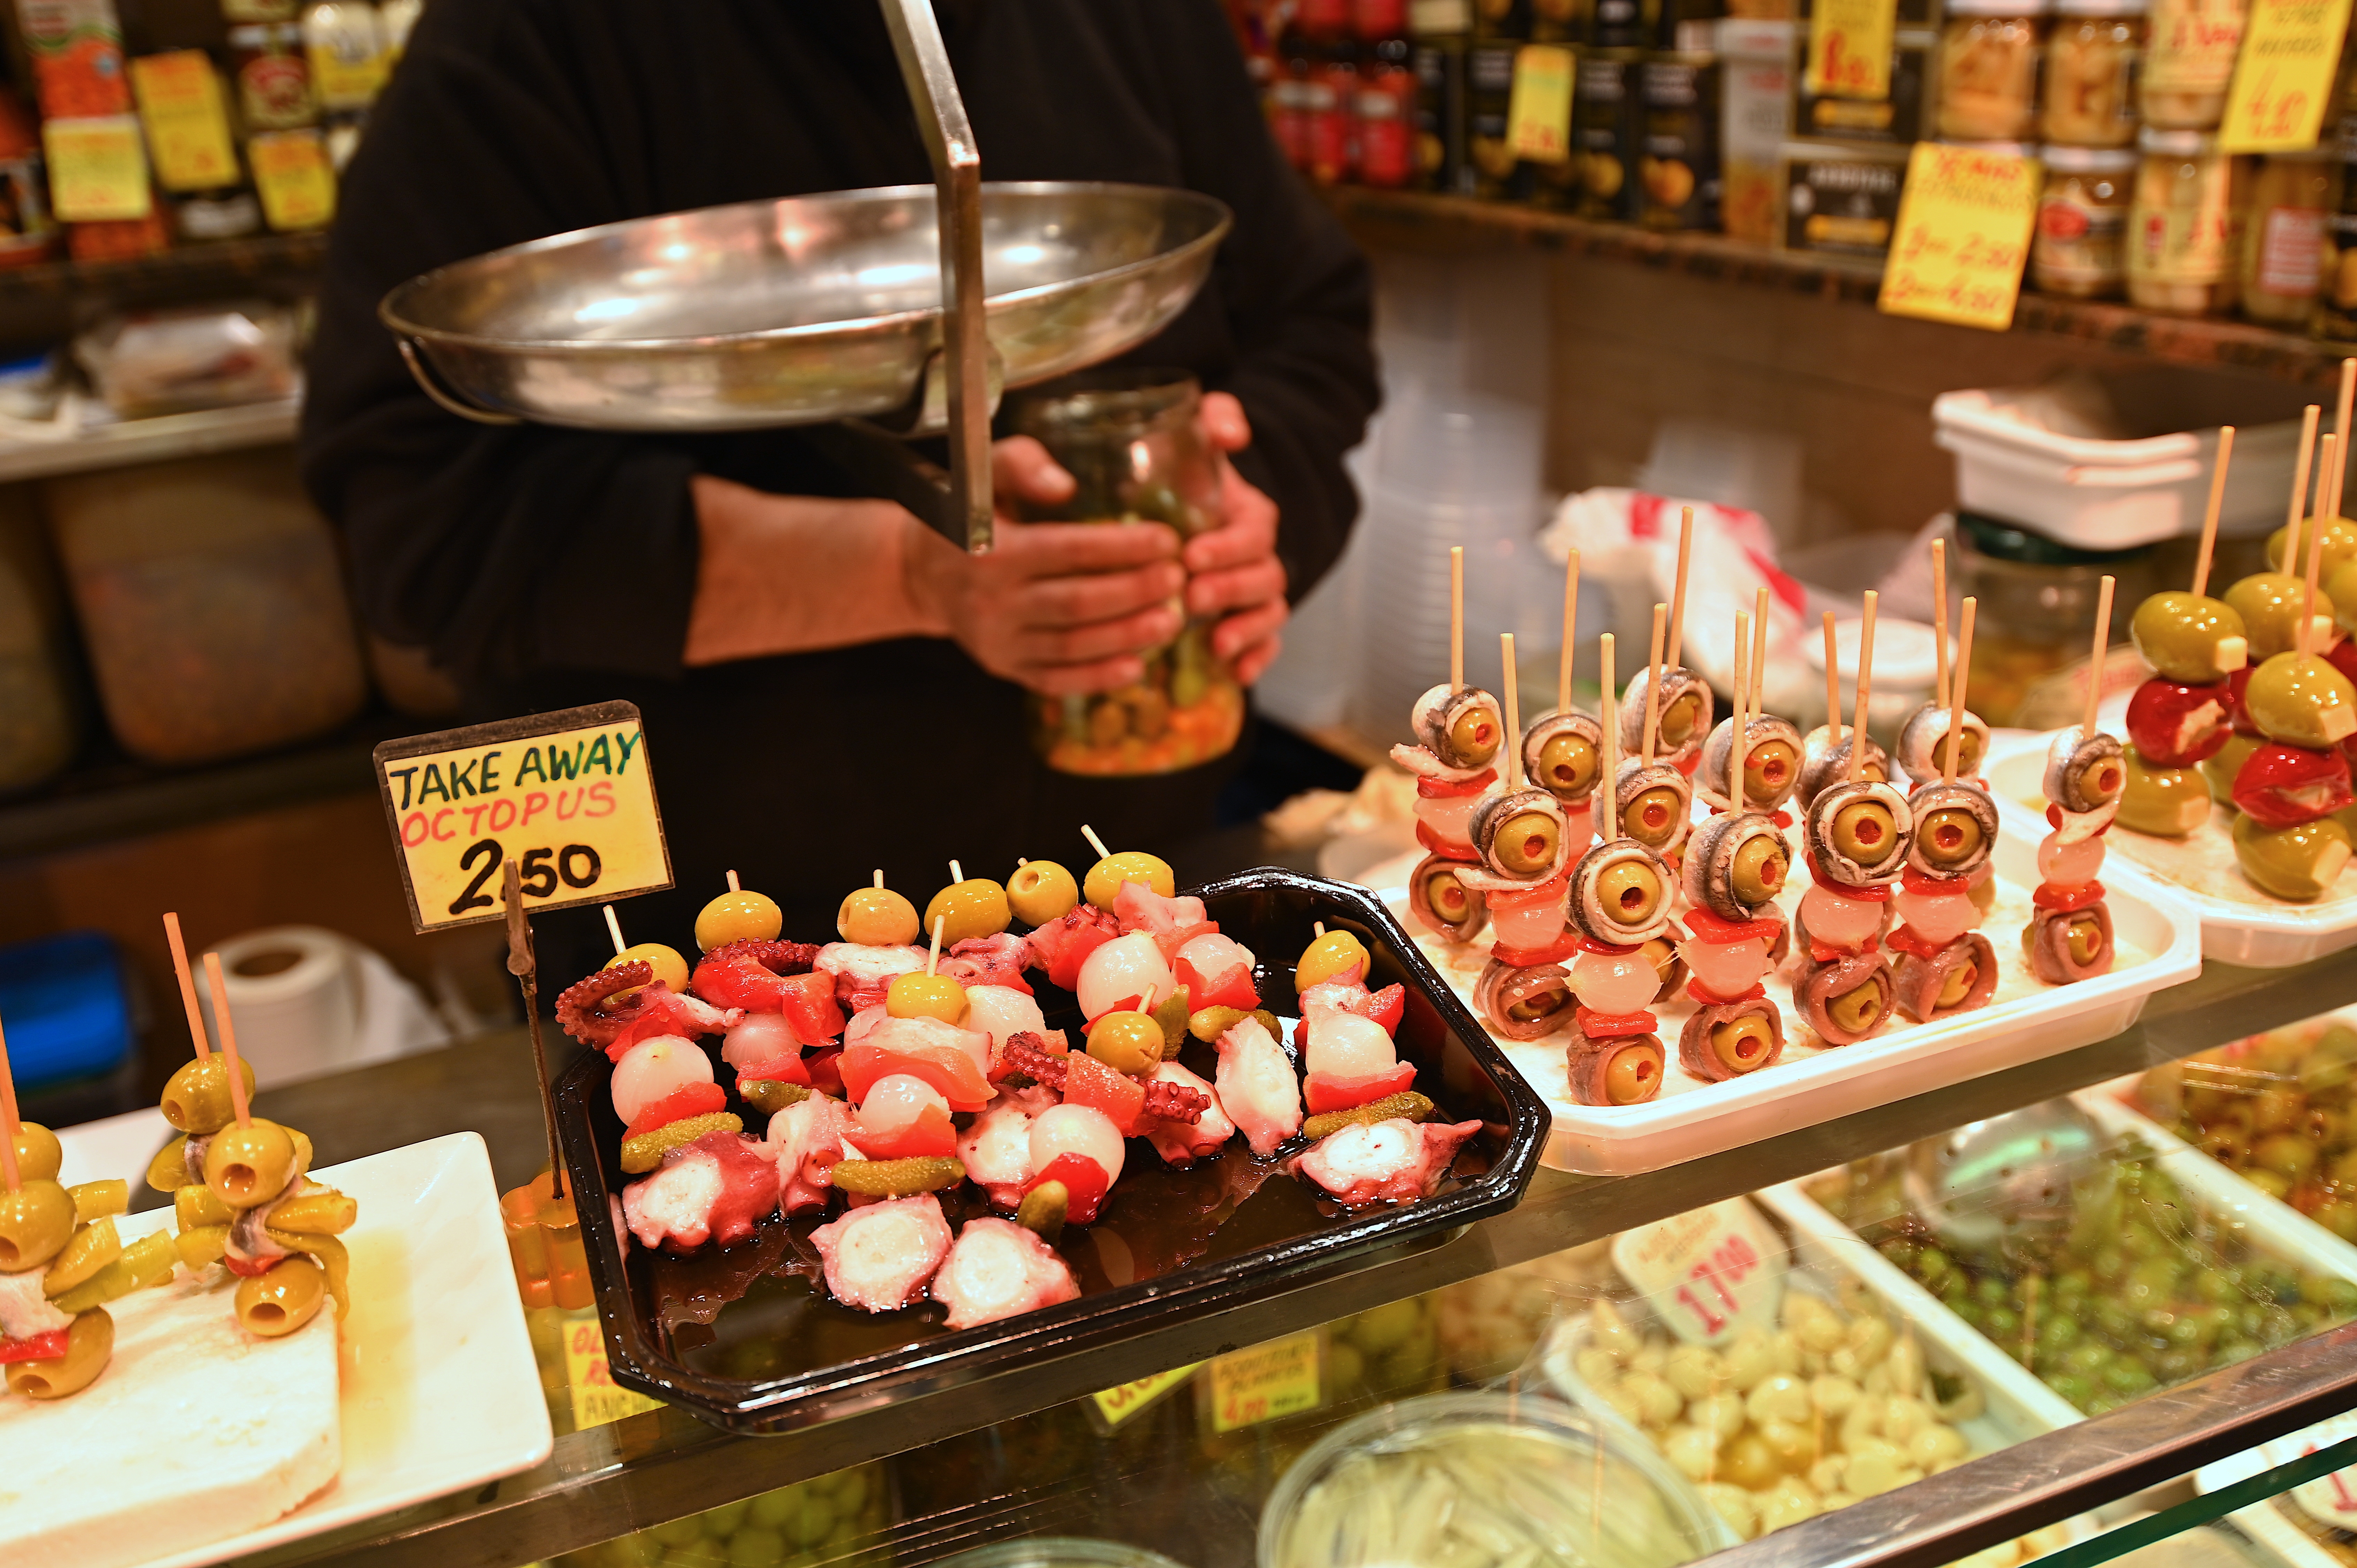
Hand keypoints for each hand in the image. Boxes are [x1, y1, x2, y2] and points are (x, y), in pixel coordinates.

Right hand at [901, 437, 1186, 694]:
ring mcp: (997, 641)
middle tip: (1179, 580)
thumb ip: (1022, 464)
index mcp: (991, 550)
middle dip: (1135, 593)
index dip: (1123, 547)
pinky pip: (1055, 680)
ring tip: (1172, 620)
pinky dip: (1097, 678)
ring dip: (1128, 636)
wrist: (921, 570)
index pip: (1069, 550)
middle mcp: (991, 602)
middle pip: (1078, 603)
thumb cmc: (967, 513)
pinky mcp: (1003, 667)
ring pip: (1073, 646)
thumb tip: (1065, 485)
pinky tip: (1136, 666)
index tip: (1168, 541)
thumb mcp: (983, 474)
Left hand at [1186, 392, 1288, 684]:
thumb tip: (1231, 434)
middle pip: (1263, 577)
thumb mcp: (1198, 434)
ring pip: (1269, 614)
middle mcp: (1258, 556)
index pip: (1253, 532)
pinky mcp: (1247, 624)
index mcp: (1248, 515)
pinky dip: (1256, 660)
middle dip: (1231, 589)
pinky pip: (1266, 646)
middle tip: (1192, 597)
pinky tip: (1236, 674)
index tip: (1190, 555)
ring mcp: (1255, 594)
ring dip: (1246, 629)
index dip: (1227, 547)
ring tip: (1216, 643)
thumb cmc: (1187, 473)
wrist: (1181, 506)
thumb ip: (1216, 420)